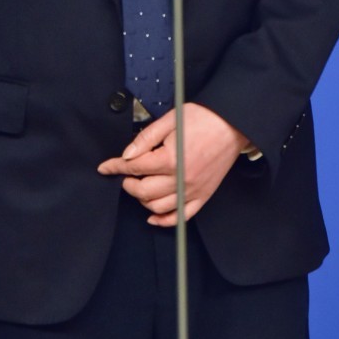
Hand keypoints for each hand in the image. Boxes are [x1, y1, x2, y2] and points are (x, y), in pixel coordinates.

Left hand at [97, 103, 247, 225]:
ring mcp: (193, 191)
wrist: (232, 124)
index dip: (115, 167)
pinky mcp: (203, 196)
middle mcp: (181, 179)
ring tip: (140, 186)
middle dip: (128, 184)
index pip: (134, 168)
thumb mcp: (170, 120)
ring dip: (142, 200)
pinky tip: (153, 216)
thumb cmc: (203, 118)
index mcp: (170, 159)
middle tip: (125, 175)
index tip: (105, 168)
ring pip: (157, 207)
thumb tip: (127, 154)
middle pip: (143, 191)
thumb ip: (146, 138)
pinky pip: (180, 217)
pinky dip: (164, 220)